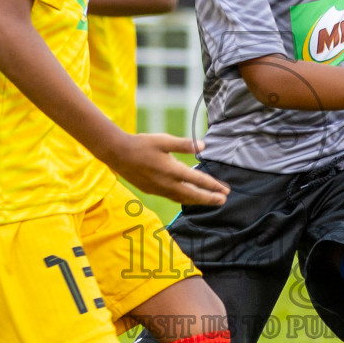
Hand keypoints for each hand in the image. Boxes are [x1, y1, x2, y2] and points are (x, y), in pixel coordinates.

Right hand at [106, 134, 229, 206]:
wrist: (118, 154)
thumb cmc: (142, 144)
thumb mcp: (164, 140)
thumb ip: (184, 144)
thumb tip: (203, 146)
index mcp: (173, 170)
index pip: (198, 181)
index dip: (213, 186)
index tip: (225, 190)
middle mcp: (168, 184)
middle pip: (194, 195)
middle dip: (210, 198)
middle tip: (223, 200)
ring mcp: (159, 189)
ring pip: (183, 199)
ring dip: (198, 201)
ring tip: (210, 201)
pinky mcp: (152, 191)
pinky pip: (173, 198)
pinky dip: (184, 199)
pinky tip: (188, 198)